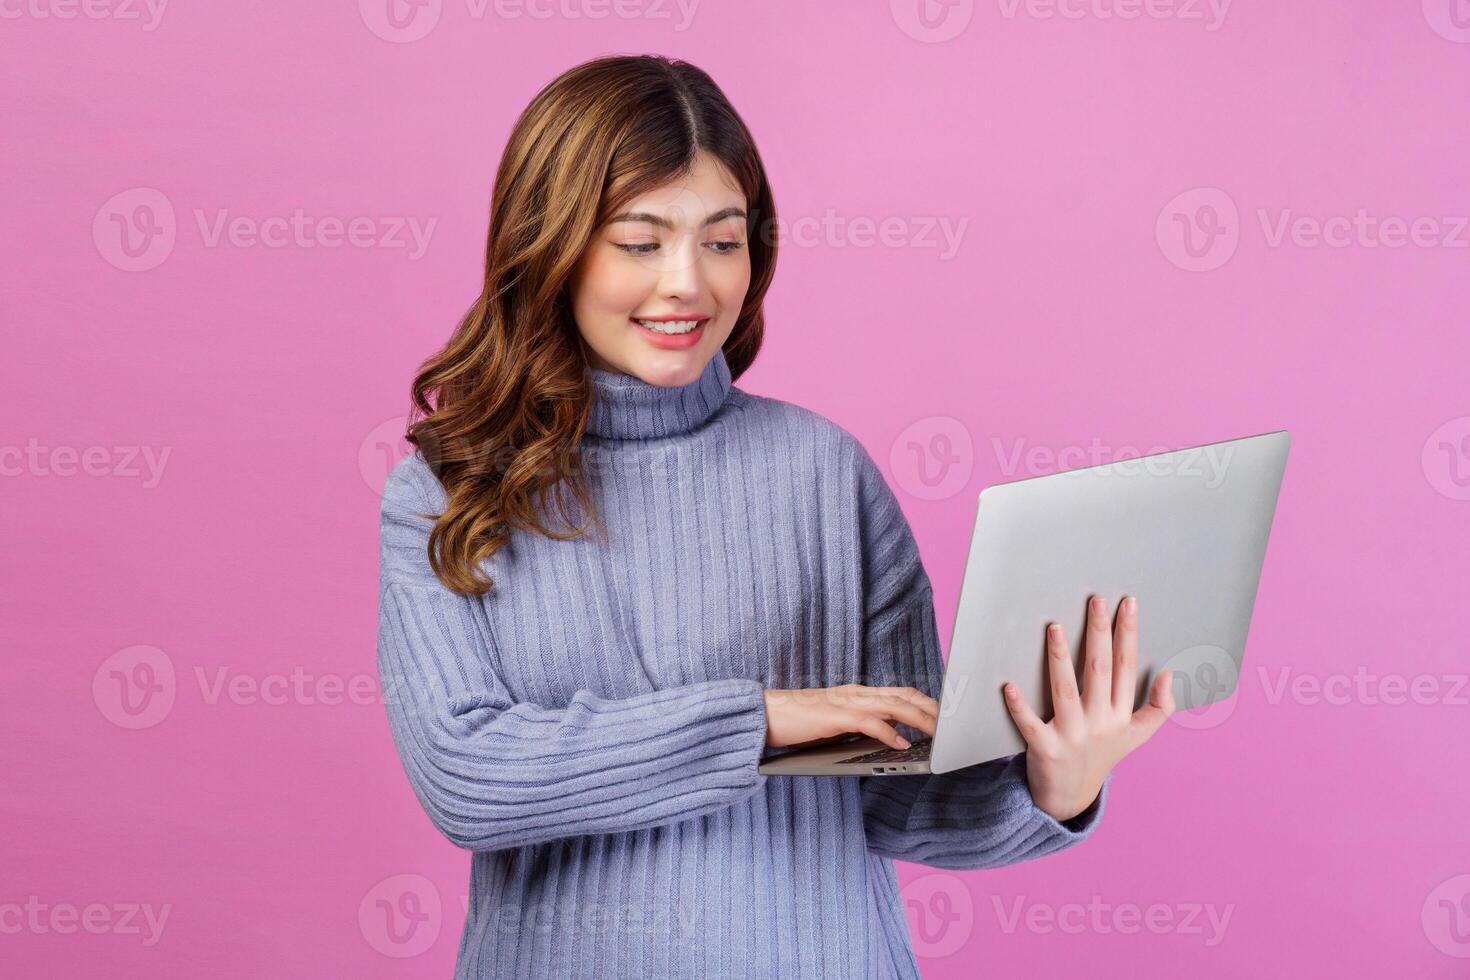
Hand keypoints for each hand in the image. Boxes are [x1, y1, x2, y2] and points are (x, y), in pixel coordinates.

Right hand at [763, 685, 938, 750]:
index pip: (900, 692)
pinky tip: (902, 744)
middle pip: (904, 696)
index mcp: (858, 694)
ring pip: (894, 705)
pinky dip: (889, 732)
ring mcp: (848, 703)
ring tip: (938, 732)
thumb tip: (890, 736)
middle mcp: (857, 694)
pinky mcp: (837, 716)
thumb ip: (862, 723)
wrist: (768, 714)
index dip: (925, 702)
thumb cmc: (800, 721)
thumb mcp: (838, 721)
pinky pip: (870, 722)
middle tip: (953, 724)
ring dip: (920, 719)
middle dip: (931, 709)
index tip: (945, 715)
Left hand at [1003, 595, 1175, 821]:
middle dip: (1099, 633)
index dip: (1128, 634)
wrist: (1070, 798)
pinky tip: (1008, 686)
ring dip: (1060, 658)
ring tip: (1055, 627)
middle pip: (1099, 670)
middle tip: (1095, 601)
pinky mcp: (1045, 749)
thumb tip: (1168, 674)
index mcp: (1120, 714)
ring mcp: (1072, 736)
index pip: (1126, 666)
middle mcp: (1100, 723)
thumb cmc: (1102, 756)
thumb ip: (1158, 707)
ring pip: (1066, 690)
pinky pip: (1030, 724)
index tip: (1127, 603)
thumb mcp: (1136, 735)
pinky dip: (1019, 707)